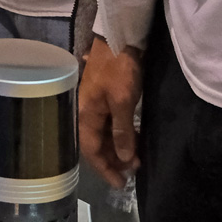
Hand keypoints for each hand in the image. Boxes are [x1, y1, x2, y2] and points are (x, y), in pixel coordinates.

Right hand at [78, 36, 142, 186]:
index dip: (105, 169)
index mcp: (86, 115)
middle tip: (134, 170)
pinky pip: (110, 124)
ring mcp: (95, 104)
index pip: (92, 151)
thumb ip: (122, 131)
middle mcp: (87, 112)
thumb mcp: (123, 101)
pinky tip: (133, 138)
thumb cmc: (119, 69)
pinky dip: (121, 134)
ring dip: (118, 148)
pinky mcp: (105, 97)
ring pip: (104, 134)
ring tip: (136, 157)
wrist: (119, 37)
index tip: (121, 184)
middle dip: (113, 160)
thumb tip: (123, 157)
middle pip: (97, 144)